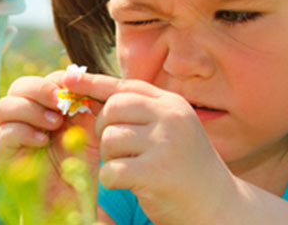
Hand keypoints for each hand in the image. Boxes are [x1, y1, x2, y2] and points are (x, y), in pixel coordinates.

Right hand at [0, 69, 100, 221]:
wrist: (69, 201)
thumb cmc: (80, 166)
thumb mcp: (89, 131)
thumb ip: (86, 105)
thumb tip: (81, 79)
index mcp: (44, 107)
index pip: (43, 80)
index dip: (58, 81)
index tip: (77, 89)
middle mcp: (24, 117)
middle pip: (19, 86)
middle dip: (41, 90)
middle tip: (61, 103)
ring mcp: (11, 134)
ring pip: (5, 106)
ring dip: (30, 109)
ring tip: (54, 124)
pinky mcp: (4, 154)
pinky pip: (4, 133)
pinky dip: (24, 132)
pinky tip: (43, 141)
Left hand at [63, 72, 240, 224]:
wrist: (219, 207)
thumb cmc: (186, 168)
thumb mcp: (171, 130)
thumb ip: (142, 112)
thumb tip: (92, 90)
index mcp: (172, 105)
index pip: (126, 87)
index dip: (94, 83)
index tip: (68, 78)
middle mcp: (170, 118)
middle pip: (113, 109)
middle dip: (104, 129)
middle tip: (117, 149)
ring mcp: (165, 143)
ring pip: (110, 139)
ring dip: (110, 158)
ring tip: (130, 169)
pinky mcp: (156, 172)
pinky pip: (112, 170)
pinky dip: (112, 180)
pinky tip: (129, 185)